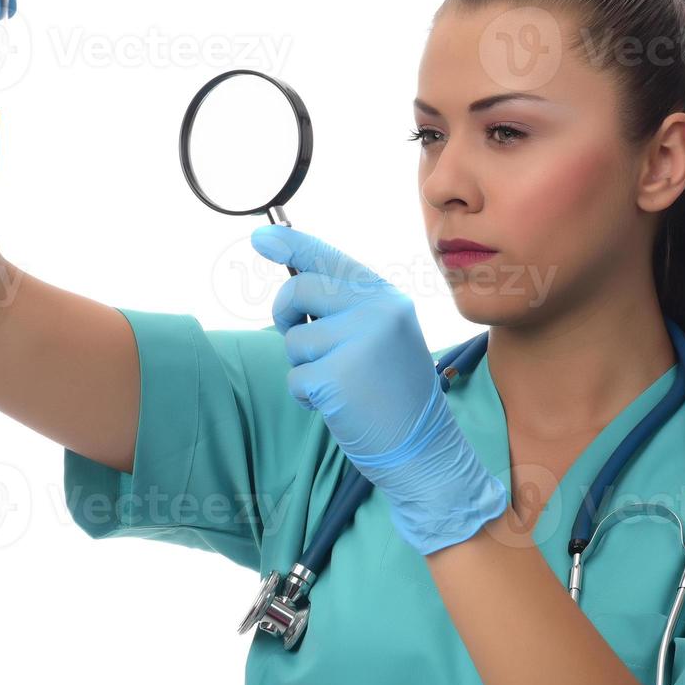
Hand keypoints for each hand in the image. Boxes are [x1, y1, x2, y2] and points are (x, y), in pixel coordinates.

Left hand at [250, 224, 507, 555]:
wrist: (424, 448)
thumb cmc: (395, 394)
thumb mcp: (384, 338)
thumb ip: (348, 309)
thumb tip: (296, 282)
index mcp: (387, 298)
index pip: (330, 259)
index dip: (290, 244)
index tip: (260, 236)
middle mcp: (376, 312)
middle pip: (300, 290)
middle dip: (285, 312)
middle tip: (297, 335)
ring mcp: (357, 343)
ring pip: (294, 340)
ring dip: (304, 366)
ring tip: (340, 384)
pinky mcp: (337, 378)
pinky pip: (295, 377)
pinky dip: (305, 396)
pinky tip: (337, 406)